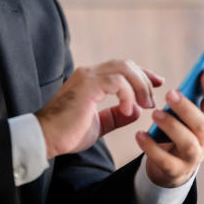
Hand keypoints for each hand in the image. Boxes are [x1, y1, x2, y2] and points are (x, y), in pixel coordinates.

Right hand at [36, 60, 163, 159]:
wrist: (46, 138)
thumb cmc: (68, 133)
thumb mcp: (99, 124)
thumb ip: (116, 116)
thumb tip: (136, 111)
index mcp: (91, 80)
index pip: (122, 68)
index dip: (142, 75)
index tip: (157, 84)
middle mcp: (89, 73)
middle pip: (126, 64)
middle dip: (145, 79)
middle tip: (152, 99)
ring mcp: (88, 77)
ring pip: (124, 69)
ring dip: (139, 86)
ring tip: (144, 105)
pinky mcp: (88, 85)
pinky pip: (117, 82)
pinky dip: (128, 95)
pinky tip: (128, 109)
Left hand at [135, 71, 203, 188]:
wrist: (172, 169)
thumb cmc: (183, 133)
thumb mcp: (195, 117)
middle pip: (201, 124)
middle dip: (186, 108)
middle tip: (170, 93)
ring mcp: (191, 158)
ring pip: (186, 143)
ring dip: (171, 126)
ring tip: (155, 114)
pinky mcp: (174, 170)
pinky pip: (164, 160)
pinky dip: (151, 147)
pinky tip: (140, 134)